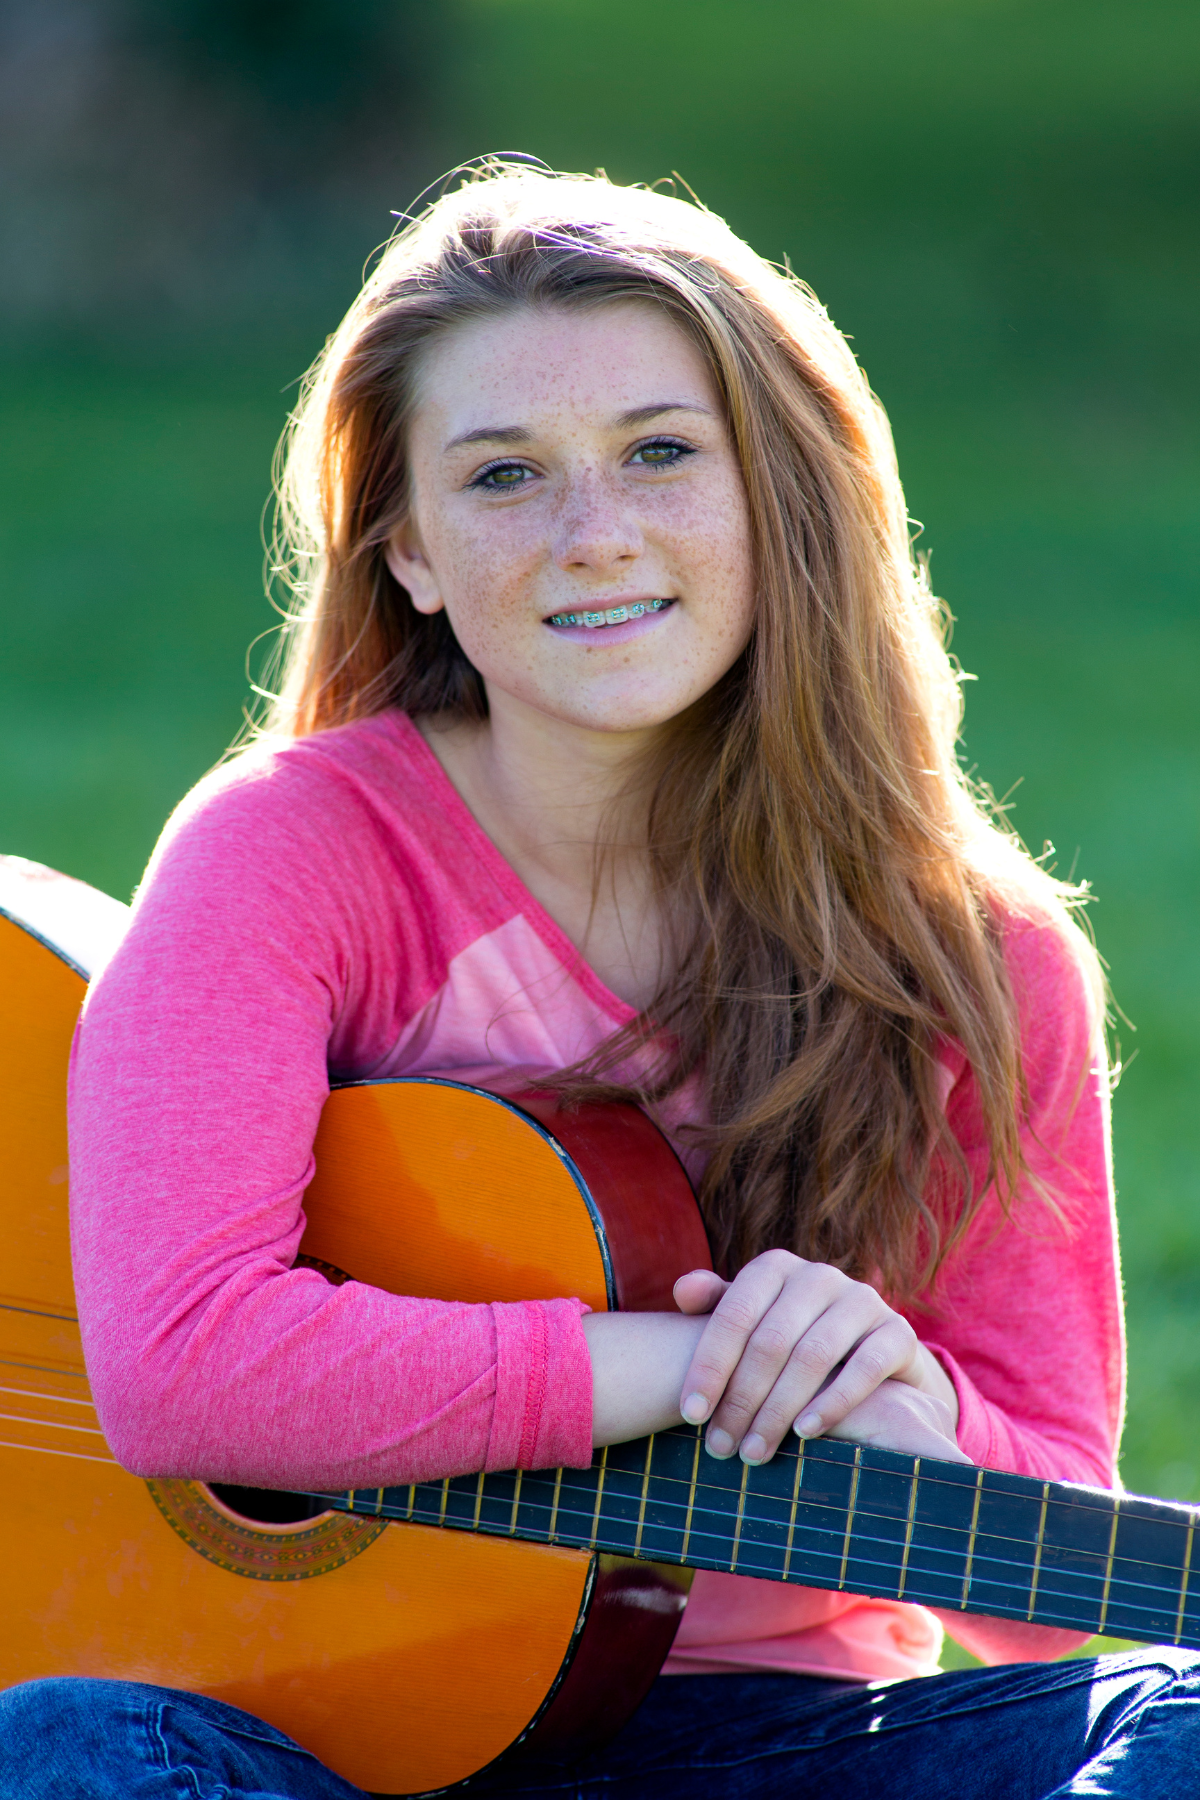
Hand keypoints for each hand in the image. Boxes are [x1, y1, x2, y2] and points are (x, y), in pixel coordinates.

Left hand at [673, 1250, 959, 1465]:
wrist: (869, 1350)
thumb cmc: (790, 1336)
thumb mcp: (752, 1318)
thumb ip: (715, 1306)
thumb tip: (682, 1291)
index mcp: (775, 1267)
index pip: (734, 1315)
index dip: (709, 1366)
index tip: (690, 1415)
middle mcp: (819, 1276)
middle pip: (771, 1341)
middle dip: (741, 1399)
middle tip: (720, 1447)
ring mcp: (863, 1300)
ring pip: (813, 1356)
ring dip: (778, 1410)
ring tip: (755, 1450)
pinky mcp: (898, 1332)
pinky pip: (865, 1368)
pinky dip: (832, 1403)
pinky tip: (805, 1432)